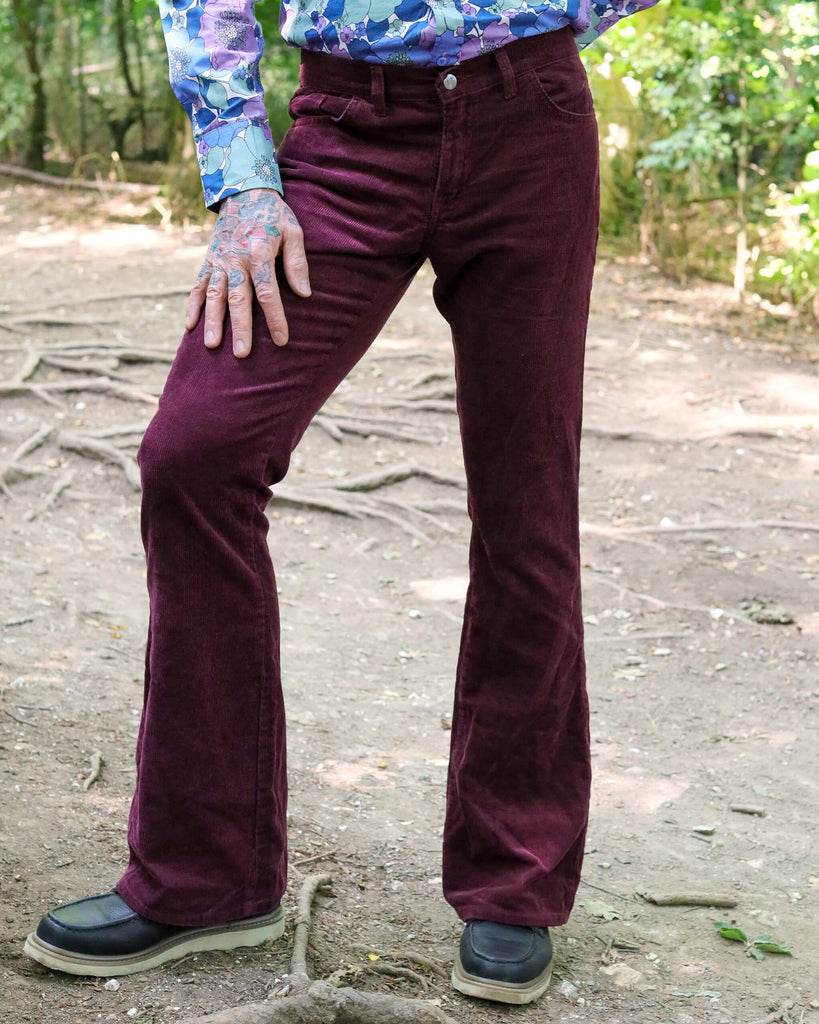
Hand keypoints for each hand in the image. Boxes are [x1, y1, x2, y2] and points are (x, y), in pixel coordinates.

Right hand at [185, 188, 310, 357]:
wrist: (243, 191)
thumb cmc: (274, 216)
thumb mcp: (293, 232)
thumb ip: (297, 263)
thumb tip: (304, 294)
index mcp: (259, 252)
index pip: (267, 292)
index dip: (274, 317)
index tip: (281, 340)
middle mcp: (235, 259)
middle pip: (238, 299)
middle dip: (240, 328)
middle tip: (242, 354)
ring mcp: (219, 261)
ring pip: (213, 295)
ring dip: (212, 321)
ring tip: (212, 346)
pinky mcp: (208, 260)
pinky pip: (198, 285)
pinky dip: (192, 306)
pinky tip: (189, 327)